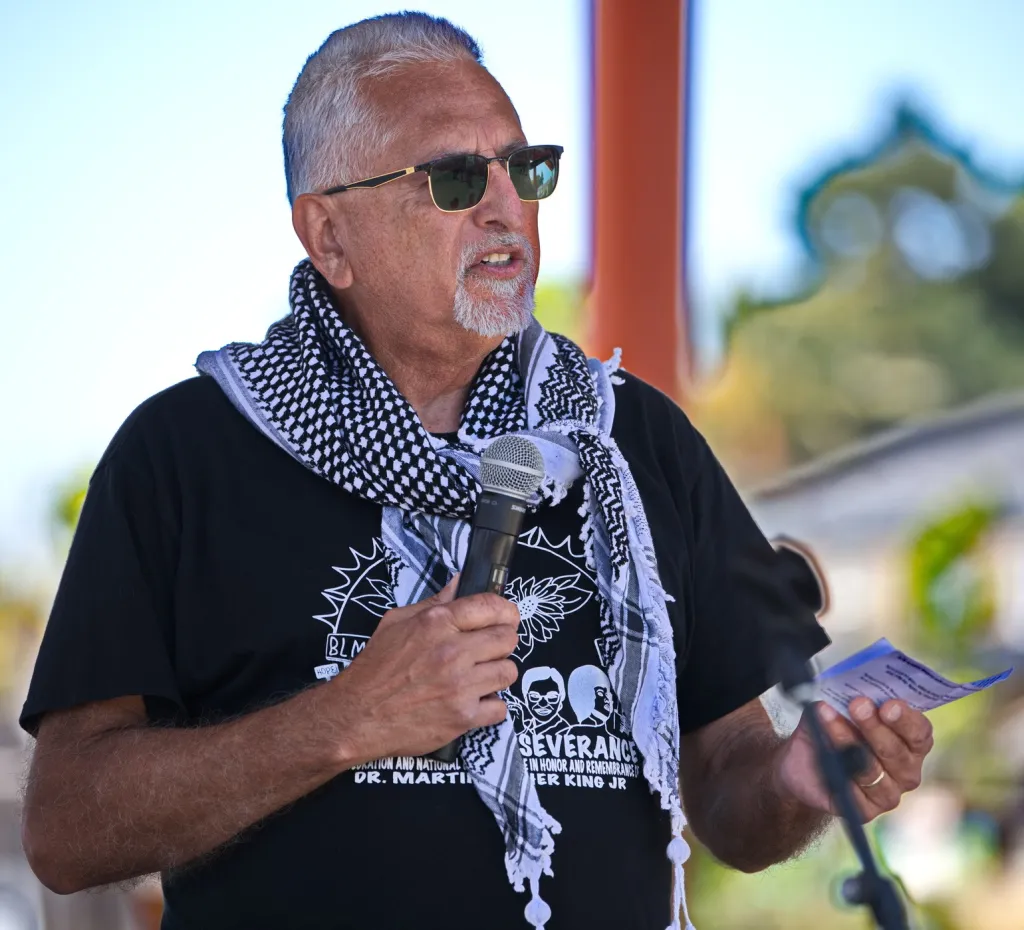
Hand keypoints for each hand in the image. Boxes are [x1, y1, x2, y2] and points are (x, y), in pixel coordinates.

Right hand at [328, 577, 520, 763]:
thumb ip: (434, 602)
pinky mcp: (463, 717)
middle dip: (501, 642)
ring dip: (496, 673)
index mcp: (437, 623)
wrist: (356, 715)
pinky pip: (500, 708)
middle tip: (488, 649)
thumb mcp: (397, 622)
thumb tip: (459, 581)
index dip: (504, 610)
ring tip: (478, 676)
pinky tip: (472, 701)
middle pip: (507, 638)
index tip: (505, 617)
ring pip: (508, 672)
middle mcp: (452, 652)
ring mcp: (460, 686)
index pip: (491, 606)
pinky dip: (489, 706)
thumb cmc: (375, 668)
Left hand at [774, 697, 934, 821]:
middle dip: (875, 726)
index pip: (920, 732)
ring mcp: (888, 793)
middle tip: (857, 705)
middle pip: (898, 751)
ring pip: (873, 770)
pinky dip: (837, 769)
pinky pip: (854, 793)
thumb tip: (844, 686)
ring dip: (849, 743)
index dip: (907, 719)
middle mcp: (906, 769)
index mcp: (909, 742)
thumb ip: (845, 696)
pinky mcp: (866, 810)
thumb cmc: (828, 728)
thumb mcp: (835, 706)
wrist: (800, 761)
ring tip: (829, 720)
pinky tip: (825, 754)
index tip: (887, 704)